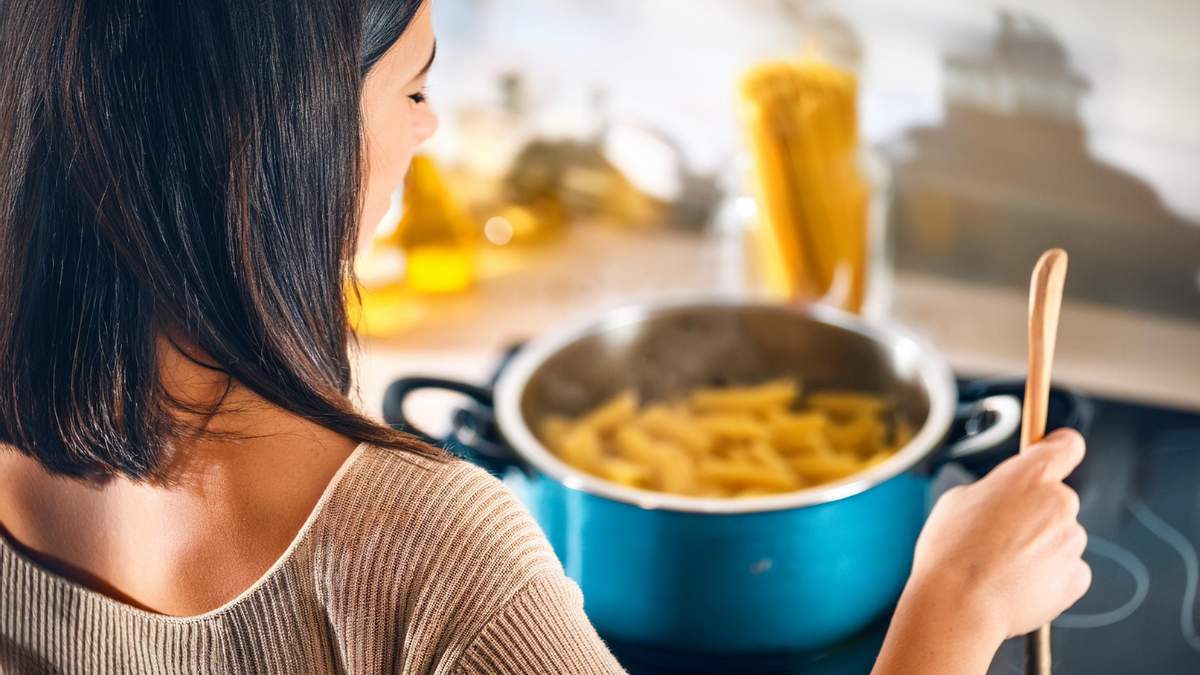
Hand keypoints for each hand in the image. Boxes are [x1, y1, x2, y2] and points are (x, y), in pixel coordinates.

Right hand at [909, 427, 1091, 640]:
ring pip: (1060, 536)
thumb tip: (1002, 500)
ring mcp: (1072, 541)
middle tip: (999, 532)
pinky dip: (1048, 574)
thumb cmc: (951, 550)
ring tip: (1001, 565)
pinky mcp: (1077, 577)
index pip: (1067, 446)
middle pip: (1057, 498)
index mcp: (1031, 475)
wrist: (960, 604)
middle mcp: (1060, 502)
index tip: (1052, 453)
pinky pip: (1066, 568)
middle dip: (1035, 511)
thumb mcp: (957, 501)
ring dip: (1039, 545)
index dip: (1058, 448)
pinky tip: (1017, 583)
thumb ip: (992, 491)